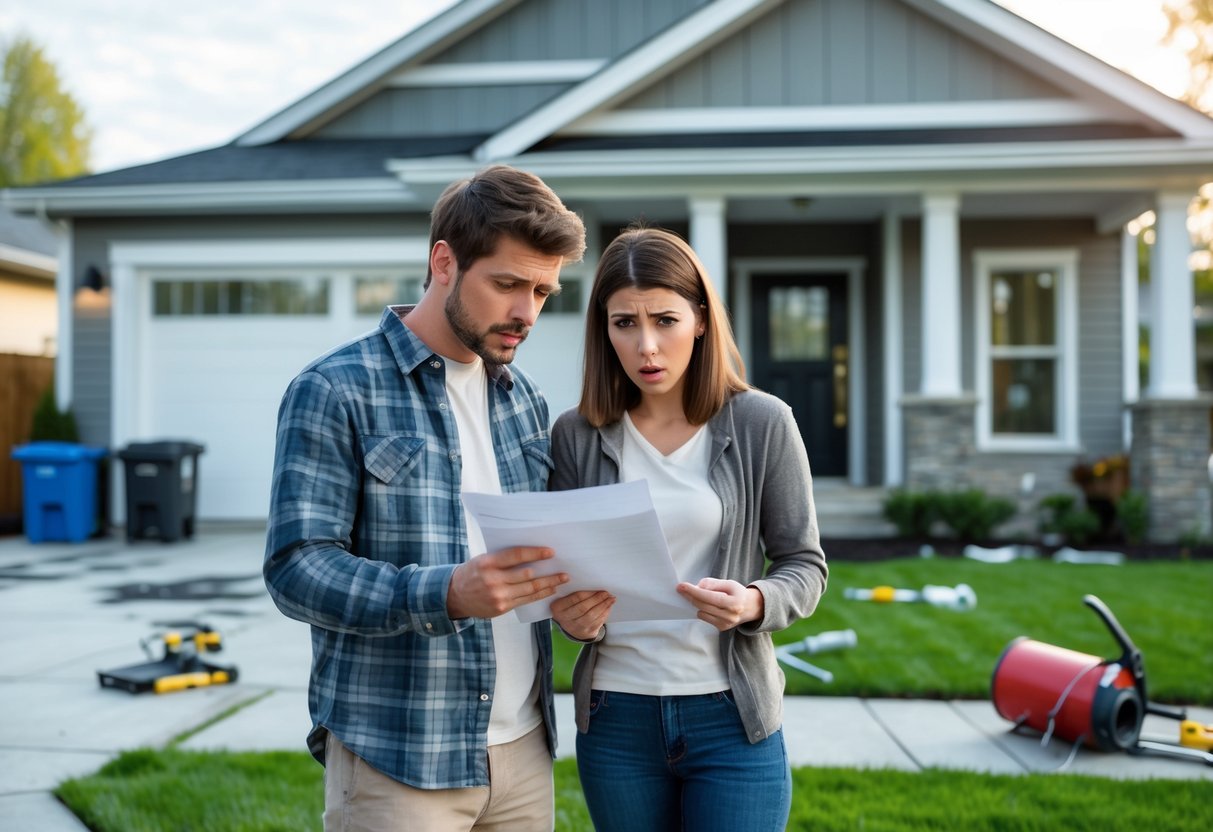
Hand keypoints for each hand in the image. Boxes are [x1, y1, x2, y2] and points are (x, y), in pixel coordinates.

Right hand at [447, 547, 567, 619]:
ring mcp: (498, 595)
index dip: (535, 553)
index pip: (516, 555)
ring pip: (529, 588)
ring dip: (549, 584)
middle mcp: (493, 579)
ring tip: (562, 579)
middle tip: (563, 568)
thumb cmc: (472, 573)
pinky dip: (540, 594)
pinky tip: (550, 590)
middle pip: (527, 574)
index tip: (550, 552)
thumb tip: (531, 553)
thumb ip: (503, 558)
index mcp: (488, 562)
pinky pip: (526, 600)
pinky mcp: (502, 607)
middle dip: (548, 572)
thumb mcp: (483, 560)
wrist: (455, 596)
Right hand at [551, 590, 613, 640]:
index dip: (587, 593)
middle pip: (583, 608)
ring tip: (610, 599)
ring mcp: (576, 628)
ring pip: (591, 616)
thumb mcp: (566, 601)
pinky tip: (608, 607)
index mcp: (558, 608)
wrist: (571, 627)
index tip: (597, 587)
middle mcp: (566, 619)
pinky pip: (597, 622)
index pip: (574, 599)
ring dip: (603, 606)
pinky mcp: (586, 633)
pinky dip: (605, 613)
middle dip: (597, 599)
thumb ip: (574, 593)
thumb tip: (594, 585)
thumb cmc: (570, 609)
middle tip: (606, 593)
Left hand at [676, 578, 763, 631]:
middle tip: (681, 589)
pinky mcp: (721, 628)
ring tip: (700, 596)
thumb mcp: (729, 584)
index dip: (694, 591)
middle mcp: (730, 616)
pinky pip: (704, 618)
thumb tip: (698, 587)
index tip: (681, 586)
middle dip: (690, 596)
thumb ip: (713, 584)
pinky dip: (702, 610)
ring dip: (696, 603)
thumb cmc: (738, 593)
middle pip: (703, 605)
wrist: (751, 608)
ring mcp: (725, 624)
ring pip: (701, 613)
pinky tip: (708, 605)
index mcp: (734, 602)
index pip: (709, 597)